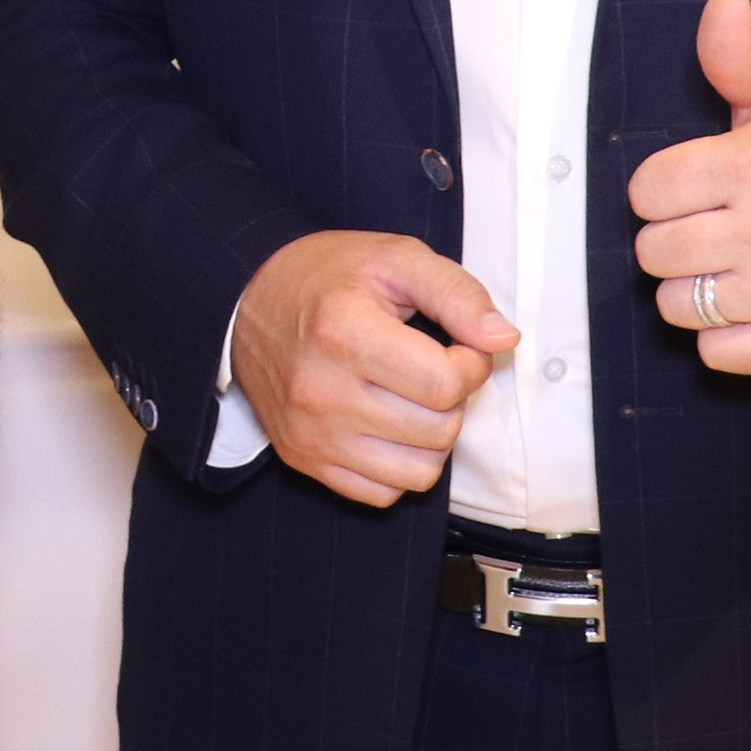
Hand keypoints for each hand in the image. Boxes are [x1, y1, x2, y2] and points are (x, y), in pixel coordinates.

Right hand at [227, 231, 515, 506]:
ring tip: (412, 398)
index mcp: (344, 333)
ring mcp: (310, 433)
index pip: (446, 384)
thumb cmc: (327, 277)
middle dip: (453, 399)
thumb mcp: (395, 258)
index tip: (458, 345)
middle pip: (438, 430)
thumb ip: (457, 293)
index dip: (471, 363)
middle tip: (432, 366)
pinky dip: (399, 464)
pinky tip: (388, 424)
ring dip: (432, 437)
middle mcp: (322, 391)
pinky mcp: (303, 459)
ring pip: (419, 472)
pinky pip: (382, 493)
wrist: (248, 299)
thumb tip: (503, 339)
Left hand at [626, 0, 750, 374]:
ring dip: (692, 288)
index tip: (698, 184)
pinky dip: (721, 334)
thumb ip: (736, 56)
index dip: (664, 187)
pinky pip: (713, 351)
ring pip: (675, 304)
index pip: (646, 191)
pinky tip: (748, 300)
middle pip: (653, 250)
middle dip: (674, 236)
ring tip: (728, 263)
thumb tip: (724, 1)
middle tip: (713, 224)